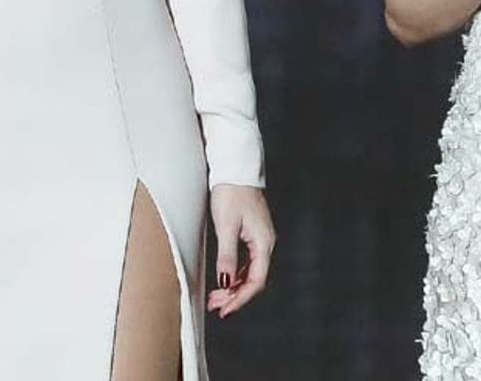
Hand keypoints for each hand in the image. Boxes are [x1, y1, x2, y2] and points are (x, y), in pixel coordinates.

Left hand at [206, 184, 274, 318]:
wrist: (235, 170)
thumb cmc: (232, 193)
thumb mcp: (226, 226)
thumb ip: (227, 256)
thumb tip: (225, 282)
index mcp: (263, 242)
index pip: (256, 281)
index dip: (240, 299)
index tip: (225, 310)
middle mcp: (266, 243)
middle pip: (254, 279)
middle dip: (235, 296)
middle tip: (215, 306)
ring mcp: (260, 239)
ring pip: (250, 272)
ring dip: (233, 287)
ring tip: (215, 297)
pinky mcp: (252, 235)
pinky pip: (247, 263)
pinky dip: (234, 275)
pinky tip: (224, 280)